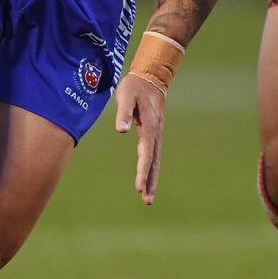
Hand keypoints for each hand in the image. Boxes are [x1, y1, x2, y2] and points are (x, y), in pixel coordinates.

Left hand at [115, 73, 165, 204]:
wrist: (150, 78)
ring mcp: (157, 134)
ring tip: (148, 198)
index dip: (142, 170)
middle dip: (151, 181)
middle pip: (154, 161)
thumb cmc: (134, 87)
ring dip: (152, 178)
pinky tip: (148, 178)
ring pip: (156, 160)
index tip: (139, 187)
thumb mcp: (125, 96)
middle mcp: (156, 133)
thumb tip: (120, 131)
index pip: (146, 153)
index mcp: (150, 126)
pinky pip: (154, 155)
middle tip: (147, 200)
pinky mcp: (154, 133)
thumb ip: (123, 113)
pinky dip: (152, 168)